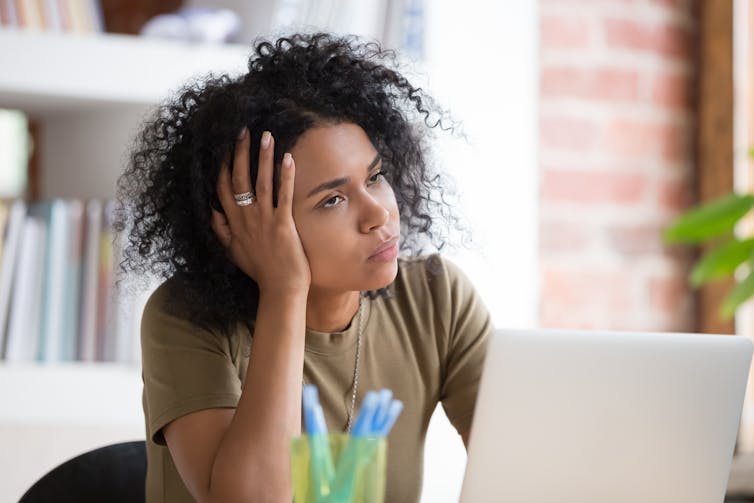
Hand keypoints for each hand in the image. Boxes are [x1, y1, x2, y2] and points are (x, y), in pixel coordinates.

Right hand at [211, 128, 310, 294]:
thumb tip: (212, 213)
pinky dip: (285, 176)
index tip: (225, 146)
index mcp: (234, 223)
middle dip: (240, 152)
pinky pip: (284, 196)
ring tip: (266, 135)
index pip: (223, 188)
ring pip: (260, 182)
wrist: (280, 289)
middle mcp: (246, 219)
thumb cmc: (260, 271)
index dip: (224, 165)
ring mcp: (264, 221)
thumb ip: (222, 231)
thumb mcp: (233, 251)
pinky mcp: (283, 225)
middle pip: (239, 179)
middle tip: (243, 130)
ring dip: (263, 157)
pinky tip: (288, 158)